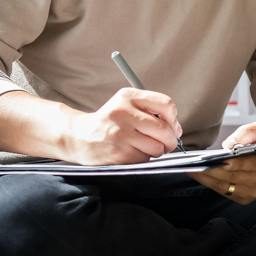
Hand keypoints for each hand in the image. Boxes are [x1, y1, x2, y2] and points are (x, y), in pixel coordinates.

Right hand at [63, 87, 181, 164]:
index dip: (173, 118)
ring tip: (145, 146)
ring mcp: (120, 134)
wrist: (78, 137)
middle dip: (170, 140)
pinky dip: (144, 158)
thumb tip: (177, 129)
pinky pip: (145, 158)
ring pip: (157, 147)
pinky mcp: (118, 153)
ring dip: (157, 150)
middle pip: (164, 129)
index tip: (171, 125)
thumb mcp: (126, 105)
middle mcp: (123, 113)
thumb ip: (151, 111)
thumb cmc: (109, 122)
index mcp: (128, 97)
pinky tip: (133, 151)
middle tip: (167, 142)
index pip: (166, 104)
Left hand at [192, 121, 255, 204]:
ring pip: (224, 186)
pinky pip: (223, 191)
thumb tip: (228, 145)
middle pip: (231, 176)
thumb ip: (247, 133)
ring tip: (191, 168)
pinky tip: (199, 174)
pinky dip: (210, 183)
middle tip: (193, 162)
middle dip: (210, 169)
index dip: (229, 162)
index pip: (247, 163)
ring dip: (205, 178)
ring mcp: (252, 192)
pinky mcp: (244, 199)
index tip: (212, 158)